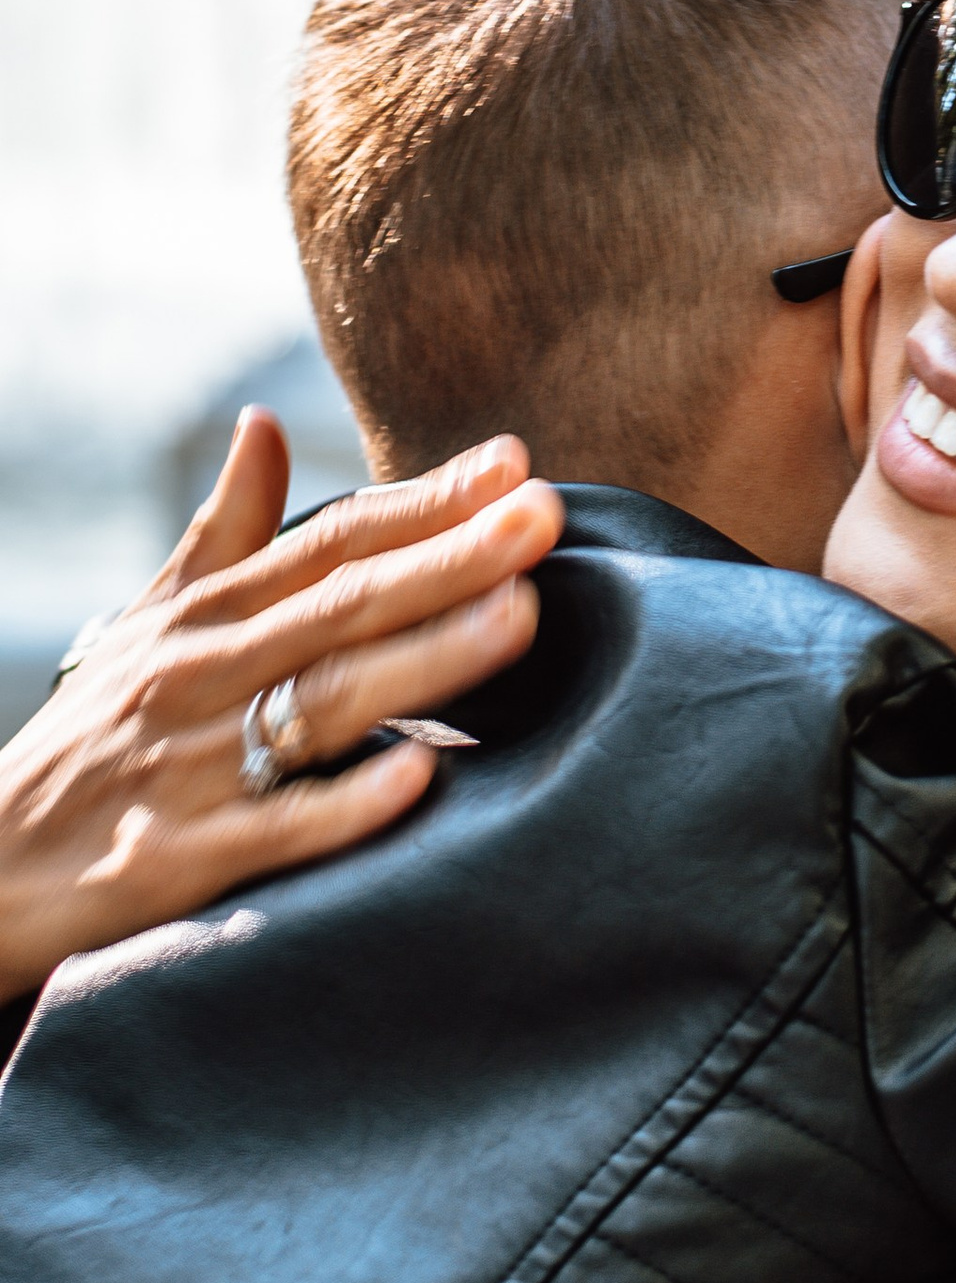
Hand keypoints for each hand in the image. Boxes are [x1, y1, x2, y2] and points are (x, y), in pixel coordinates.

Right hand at [0, 415, 562, 999]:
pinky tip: (420, 773)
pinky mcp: (179, 860)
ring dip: (425, 657)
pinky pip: (275, 829)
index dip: (423, 501)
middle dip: (450, 558)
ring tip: (517, 615)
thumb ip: (222, 530)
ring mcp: (192, 768)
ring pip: (323, 702)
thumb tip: (266, 422)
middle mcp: (203, 677)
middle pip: (342, 606)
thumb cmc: (85, 741)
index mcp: (207, 617)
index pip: (331, 543)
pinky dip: (345, 801)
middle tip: (543, 515)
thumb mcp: (145, 623)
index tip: (513, 462)